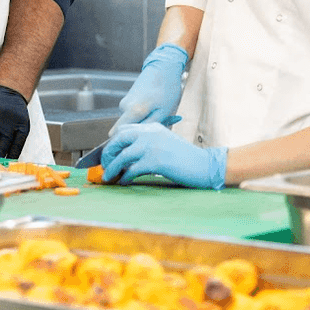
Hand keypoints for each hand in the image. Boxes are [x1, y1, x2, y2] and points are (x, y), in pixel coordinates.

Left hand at [101, 122, 226, 187]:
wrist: (205, 165)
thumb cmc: (185, 158)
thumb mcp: (165, 142)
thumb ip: (148, 143)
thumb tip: (126, 155)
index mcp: (152, 128)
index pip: (124, 129)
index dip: (113, 142)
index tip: (108, 153)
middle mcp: (150, 133)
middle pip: (118, 139)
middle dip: (107, 153)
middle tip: (104, 165)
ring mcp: (152, 146)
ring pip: (122, 156)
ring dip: (112, 168)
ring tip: (108, 177)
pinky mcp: (156, 161)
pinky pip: (132, 169)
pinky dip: (124, 177)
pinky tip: (123, 182)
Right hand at [111, 43, 188, 132]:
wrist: (164, 68)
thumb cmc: (166, 89)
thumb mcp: (163, 113)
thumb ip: (146, 127)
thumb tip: (133, 138)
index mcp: (132, 111)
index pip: (117, 134)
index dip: (124, 141)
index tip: (135, 144)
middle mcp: (124, 106)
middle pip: (127, 128)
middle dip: (141, 130)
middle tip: (158, 123)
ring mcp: (125, 101)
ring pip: (132, 120)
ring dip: (144, 120)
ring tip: (159, 113)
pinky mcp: (128, 98)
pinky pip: (133, 113)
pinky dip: (144, 113)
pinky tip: (156, 107)